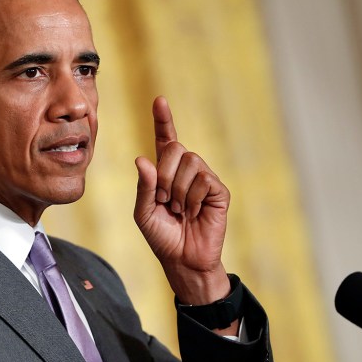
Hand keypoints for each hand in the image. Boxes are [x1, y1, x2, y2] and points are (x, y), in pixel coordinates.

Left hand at [134, 97, 230, 304]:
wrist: (183, 260)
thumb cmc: (162, 236)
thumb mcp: (143, 212)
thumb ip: (143, 186)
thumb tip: (142, 159)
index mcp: (165, 172)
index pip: (165, 140)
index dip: (163, 120)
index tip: (159, 101)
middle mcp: (186, 170)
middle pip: (176, 148)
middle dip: (164, 175)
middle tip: (164, 201)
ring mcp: (204, 179)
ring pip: (190, 162)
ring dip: (178, 190)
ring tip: (179, 210)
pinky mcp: (219, 191)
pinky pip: (204, 179)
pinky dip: (193, 198)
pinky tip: (194, 212)